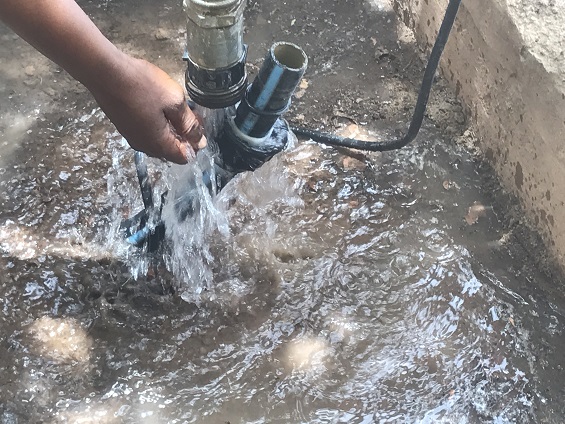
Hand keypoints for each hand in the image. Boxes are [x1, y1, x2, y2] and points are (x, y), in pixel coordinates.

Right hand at [89, 54, 205, 163]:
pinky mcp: (124, 126)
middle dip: (184, 135)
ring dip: (170, 128)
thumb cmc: (141, 85)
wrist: (105, 72)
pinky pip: (147, 132)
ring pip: (159, 140)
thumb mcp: (175, 101)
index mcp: (159, 145)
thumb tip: (199, 142)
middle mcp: (144, 146)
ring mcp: (132, 137)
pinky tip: (157, 105)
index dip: (195, 142)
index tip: (198, 122)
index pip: (184, 157)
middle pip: (171, 150)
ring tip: (173, 106)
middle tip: (188, 111)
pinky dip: (157, 124)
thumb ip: (189, 124)